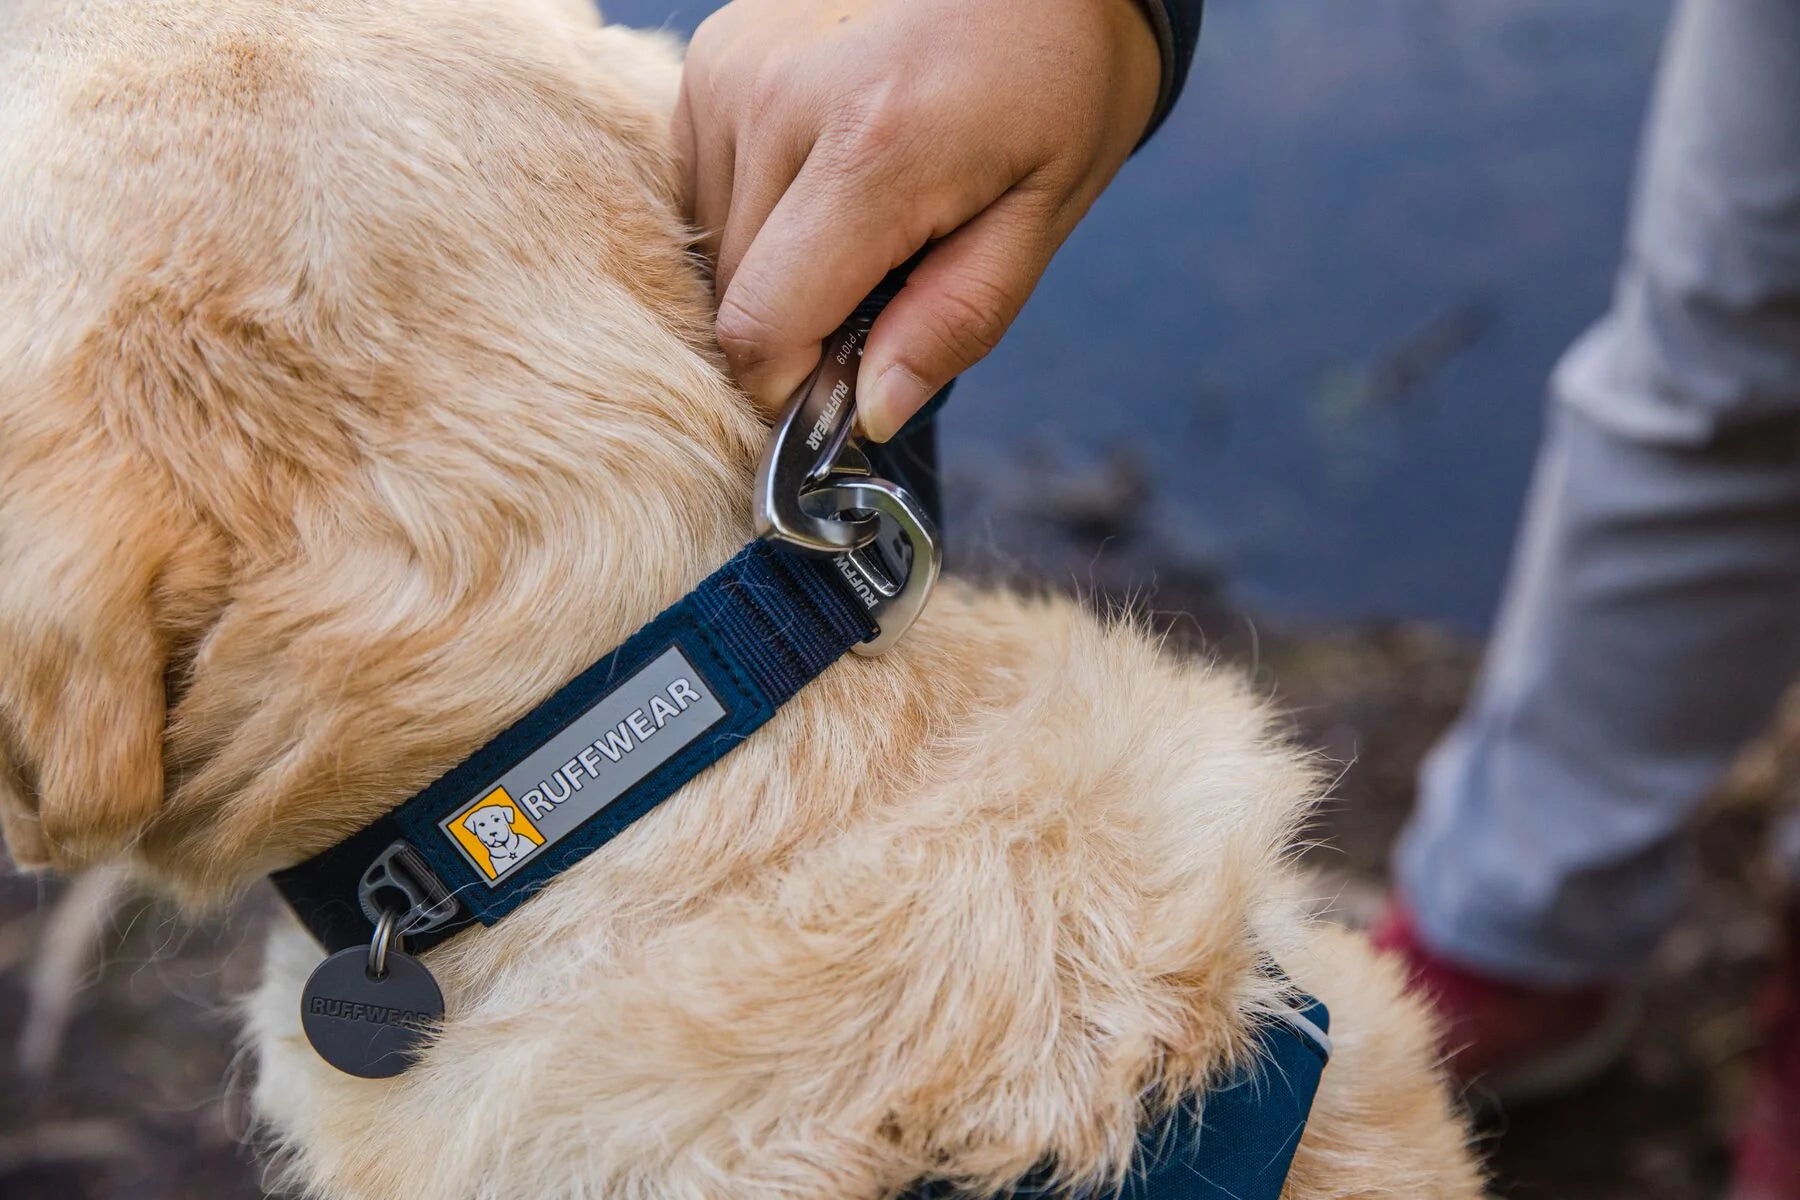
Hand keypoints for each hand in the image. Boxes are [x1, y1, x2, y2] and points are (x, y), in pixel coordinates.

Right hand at [676, 0, 1160, 439]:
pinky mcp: (711, 56)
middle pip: (733, 296)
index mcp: (872, 149)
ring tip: (865, 215)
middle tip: (884, 287)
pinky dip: (756, 212)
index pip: (761, 326)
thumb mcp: (1045, 213)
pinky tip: (825, 178)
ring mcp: (731, 69)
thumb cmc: (1060, 80)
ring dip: (775, 266)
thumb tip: (872, 414)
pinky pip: (702, 188)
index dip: (795, 384)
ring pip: (712, 248)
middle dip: (798, 325)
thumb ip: (957, 320)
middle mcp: (777, 99)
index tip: (845, 385)